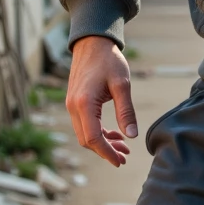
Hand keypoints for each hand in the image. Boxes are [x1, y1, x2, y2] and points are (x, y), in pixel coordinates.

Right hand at [66, 35, 137, 165]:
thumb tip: (131, 136)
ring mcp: (72, 105)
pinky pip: (84, 125)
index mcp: (84, 104)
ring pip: (85, 134)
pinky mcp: (75, 102)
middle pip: (87, 140)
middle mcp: (73, 107)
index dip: (107, 153)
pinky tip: (114, 134)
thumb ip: (126, 111)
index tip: (120, 161)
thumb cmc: (108, 60)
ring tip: (123, 148)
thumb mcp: (122, 84)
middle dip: (106, 151)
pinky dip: (98, 133)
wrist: (92, 43)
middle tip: (125, 157)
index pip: (93, 138)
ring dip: (103, 143)